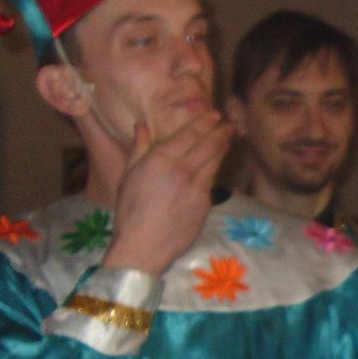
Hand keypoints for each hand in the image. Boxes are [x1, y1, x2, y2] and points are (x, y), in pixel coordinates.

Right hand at [100, 113, 233, 275]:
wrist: (144, 244)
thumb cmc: (130, 210)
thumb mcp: (128, 175)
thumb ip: (139, 148)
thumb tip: (141, 125)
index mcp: (161, 159)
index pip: (189, 134)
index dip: (204, 122)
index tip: (214, 114)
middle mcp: (182, 169)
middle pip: (208, 144)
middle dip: (220, 131)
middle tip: (228, 123)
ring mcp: (197, 186)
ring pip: (215, 161)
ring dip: (224, 147)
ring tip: (229, 138)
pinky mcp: (206, 202)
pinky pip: (212, 181)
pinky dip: (216, 169)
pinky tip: (218, 165)